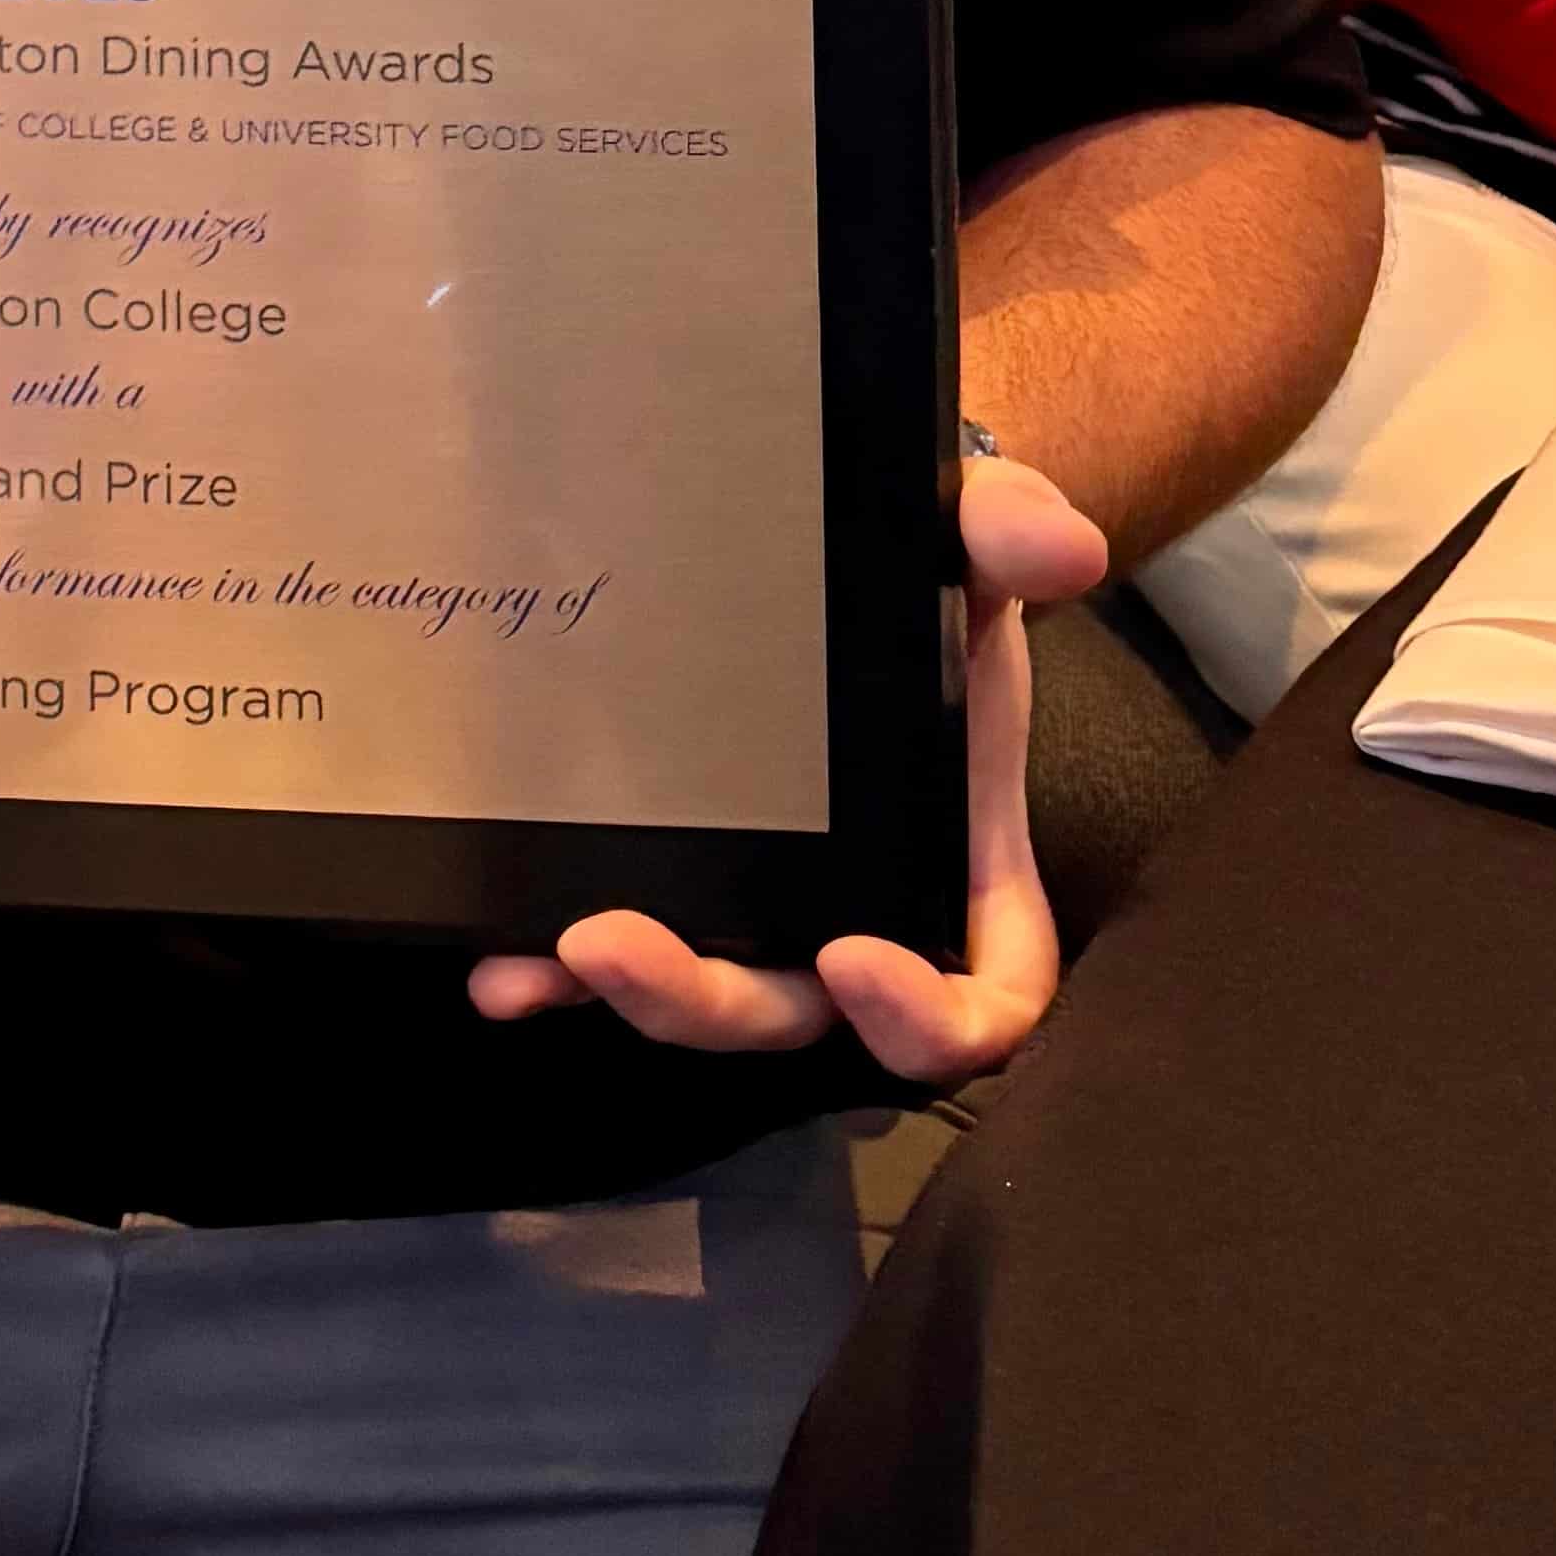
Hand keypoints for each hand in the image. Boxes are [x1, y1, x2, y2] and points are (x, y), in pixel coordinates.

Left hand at [464, 460, 1108, 1080]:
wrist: (841, 536)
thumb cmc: (930, 573)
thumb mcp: (977, 544)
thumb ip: (1014, 536)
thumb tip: (1058, 544)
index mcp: (963, 869)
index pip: (984, 1000)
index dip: (929, 1020)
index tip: (856, 962)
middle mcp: (864, 913)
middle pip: (807, 1014)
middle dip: (718, 1002)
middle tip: (622, 948)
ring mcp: (765, 907)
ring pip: (711, 999)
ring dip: (630, 994)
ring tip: (547, 956)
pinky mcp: (675, 879)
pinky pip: (618, 956)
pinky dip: (555, 970)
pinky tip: (496, 958)